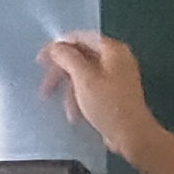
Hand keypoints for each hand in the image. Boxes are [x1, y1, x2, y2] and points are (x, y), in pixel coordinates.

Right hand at [39, 32, 158, 158]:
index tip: (41, 59)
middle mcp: (116, 59)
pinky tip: (75, 114)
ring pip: (85, 75)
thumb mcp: (83, 78)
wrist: (131, 135)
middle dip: (62, 73)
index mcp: (112, 49)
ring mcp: (117, 77)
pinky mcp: (115, 94)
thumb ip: (67, 57)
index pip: (80, 38)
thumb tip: (55, 46)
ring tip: (65, 108)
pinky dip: (81, 98)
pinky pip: (92, 89)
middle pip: (81, 57)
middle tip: (46, 87)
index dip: (58, 46)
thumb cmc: (108, 104)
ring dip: (70, 90)